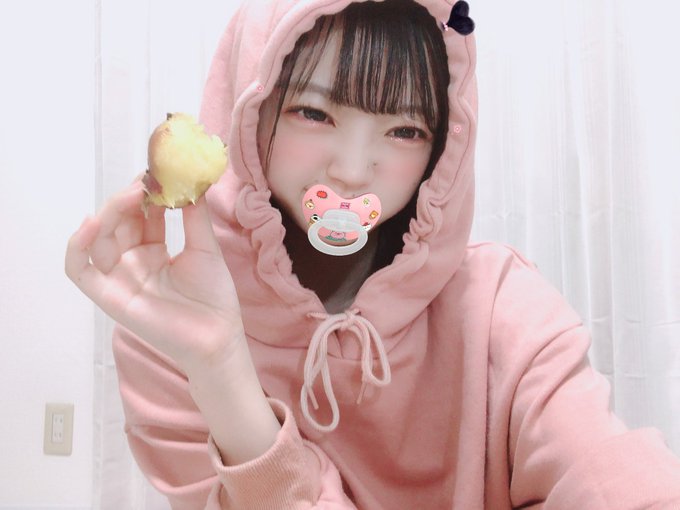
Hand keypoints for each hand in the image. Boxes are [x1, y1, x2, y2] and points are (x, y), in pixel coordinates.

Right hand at [65, 180, 243, 375]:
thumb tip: (192, 181)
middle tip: (145, 181)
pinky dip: (78, 245)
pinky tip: (92, 223)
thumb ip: (194, 216)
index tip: (157, 172)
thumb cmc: (214, 297)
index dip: (145, 193)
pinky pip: (79, 269)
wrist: (218, 336)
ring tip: (132, 195)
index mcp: (153, 250)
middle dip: (128, 199)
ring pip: (99, 238)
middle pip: (117, 222)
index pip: (140, 214)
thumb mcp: (205, 248)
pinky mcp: (108, 296)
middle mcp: (132, 261)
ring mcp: (118, 278)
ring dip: (110, 213)